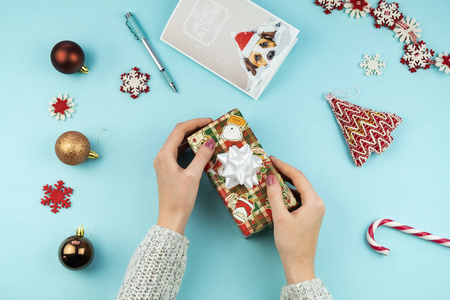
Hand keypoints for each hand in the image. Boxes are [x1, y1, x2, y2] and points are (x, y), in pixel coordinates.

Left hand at [154, 118, 215, 234]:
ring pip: (178, 143)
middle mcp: (162, 156)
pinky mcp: (168, 170)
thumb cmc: (180, 198)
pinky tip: (199, 149)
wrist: (171, 218)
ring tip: (207, 135)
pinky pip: (178, 152)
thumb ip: (202, 156)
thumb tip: (210, 141)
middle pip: (177, 135)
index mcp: (165, 155)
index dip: (195, 123)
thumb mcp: (193, 176)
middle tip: (210, 127)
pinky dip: (189, 148)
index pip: (179, 130)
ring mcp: (164, 163)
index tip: (209, 121)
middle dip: (194, 128)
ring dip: (191, 138)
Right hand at [266, 156, 324, 284]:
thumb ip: (275, 195)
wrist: (299, 264)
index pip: (298, 177)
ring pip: (299, 189)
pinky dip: (288, 192)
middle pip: (300, 181)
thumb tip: (270, 177)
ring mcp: (315, 209)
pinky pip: (299, 198)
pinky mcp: (310, 215)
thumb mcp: (280, 217)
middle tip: (270, 165)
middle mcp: (317, 203)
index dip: (284, 166)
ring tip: (271, 176)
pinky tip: (277, 192)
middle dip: (285, 172)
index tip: (271, 159)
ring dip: (286, 182)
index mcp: (313, 202)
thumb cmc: (291, 243)